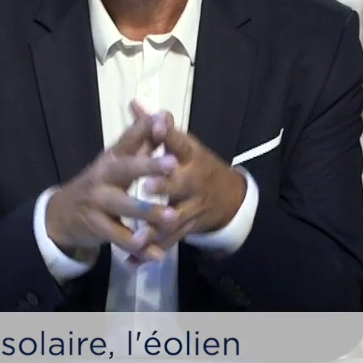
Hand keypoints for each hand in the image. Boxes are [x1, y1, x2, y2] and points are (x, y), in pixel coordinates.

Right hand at [45, 104, 181, 261]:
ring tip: (172, 218)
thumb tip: (161, 116)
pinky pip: (120, 237)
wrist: (61, 214)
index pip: (128, 139)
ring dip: (149, 213)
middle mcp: (103, 175)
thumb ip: (140, 143)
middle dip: (149, 166)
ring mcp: (97, 201)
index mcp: (111, 157)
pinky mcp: (96, 226)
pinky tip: (156, 253)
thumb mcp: (115, 162)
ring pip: (125, 206)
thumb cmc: (99, 184)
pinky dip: (139, 247)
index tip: (163, 119)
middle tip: (174, 165)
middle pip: (126, 169)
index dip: (144, 129)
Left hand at [130, 104, 245, 252]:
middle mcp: (193, 180)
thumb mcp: (180, 145)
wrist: (229, 197)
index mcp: (190, 156)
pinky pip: (170, 241)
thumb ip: (155, 127)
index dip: (168, 133)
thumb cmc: (195, 165)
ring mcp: (193, 206)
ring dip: (156, 226)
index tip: (157, 124)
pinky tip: (133, 259)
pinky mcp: (188, 227)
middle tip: (148, 187)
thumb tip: (134, 103)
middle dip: (165, 185)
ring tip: (138, 235)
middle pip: (180, 183)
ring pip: (175, 217)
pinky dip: (151, 251)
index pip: (180, 141)